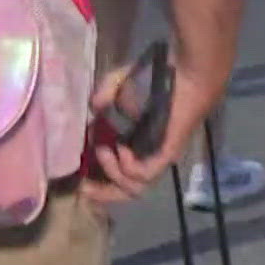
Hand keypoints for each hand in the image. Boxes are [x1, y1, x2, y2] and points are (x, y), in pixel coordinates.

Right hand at [81, 66, 221, 207]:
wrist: (185, 71)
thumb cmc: (155, 77)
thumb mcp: (119, 83)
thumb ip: (104, 94)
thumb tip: (94, 108)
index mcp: (138, 145)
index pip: (120, 176)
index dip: (99, 183)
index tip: (79, 181)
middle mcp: (149, 155)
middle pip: (127, 190)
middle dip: (102, 193)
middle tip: (84, 185)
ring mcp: (159, 156)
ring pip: (135, 187)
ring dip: (113, 173)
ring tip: (105, 151)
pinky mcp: (168, 153)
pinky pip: (146, 174)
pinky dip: (128, 168)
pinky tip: (122, 150)